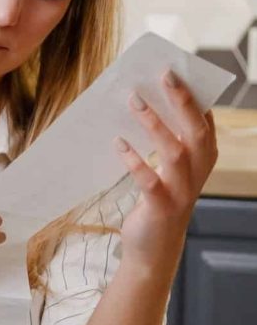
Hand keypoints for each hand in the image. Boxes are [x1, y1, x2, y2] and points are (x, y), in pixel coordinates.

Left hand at [113, 68, 217, 272]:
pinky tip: (118, 143)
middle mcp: (198, 174)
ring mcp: (181, 192)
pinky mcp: (161, 208)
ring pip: (174, 151)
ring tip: (134, 100)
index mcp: (202, 162)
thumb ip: (165, 145)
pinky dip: (134, 160)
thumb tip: (142, 105)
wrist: (152, 252)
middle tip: (164, 75)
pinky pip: (149, 180)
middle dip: (182, 101)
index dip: (197, 97)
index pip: (206, 123)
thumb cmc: (158, 204)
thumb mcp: (168, 173)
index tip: (181, 71)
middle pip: (195, 131)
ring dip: (154, 123)